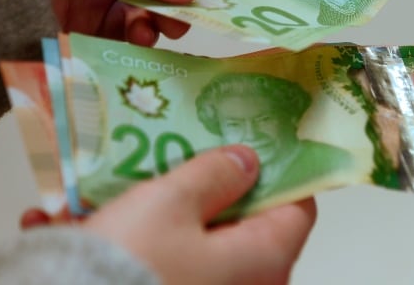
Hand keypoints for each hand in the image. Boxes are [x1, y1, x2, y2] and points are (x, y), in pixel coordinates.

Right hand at [22, 145, 316, 284]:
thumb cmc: (131, 266)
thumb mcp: (172, 201)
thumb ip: (215, 174)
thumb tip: (247, 161)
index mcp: (266, 258)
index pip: (298, 206)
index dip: (281, 171)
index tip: (255, 142)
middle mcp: (251, 284)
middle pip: (252, 223)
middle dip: (222, 186)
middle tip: (195, 153)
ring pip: (209, 241)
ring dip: (181, 211)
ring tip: (149, 180)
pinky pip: (177, 260)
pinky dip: (154, 238)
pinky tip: (115, 218)